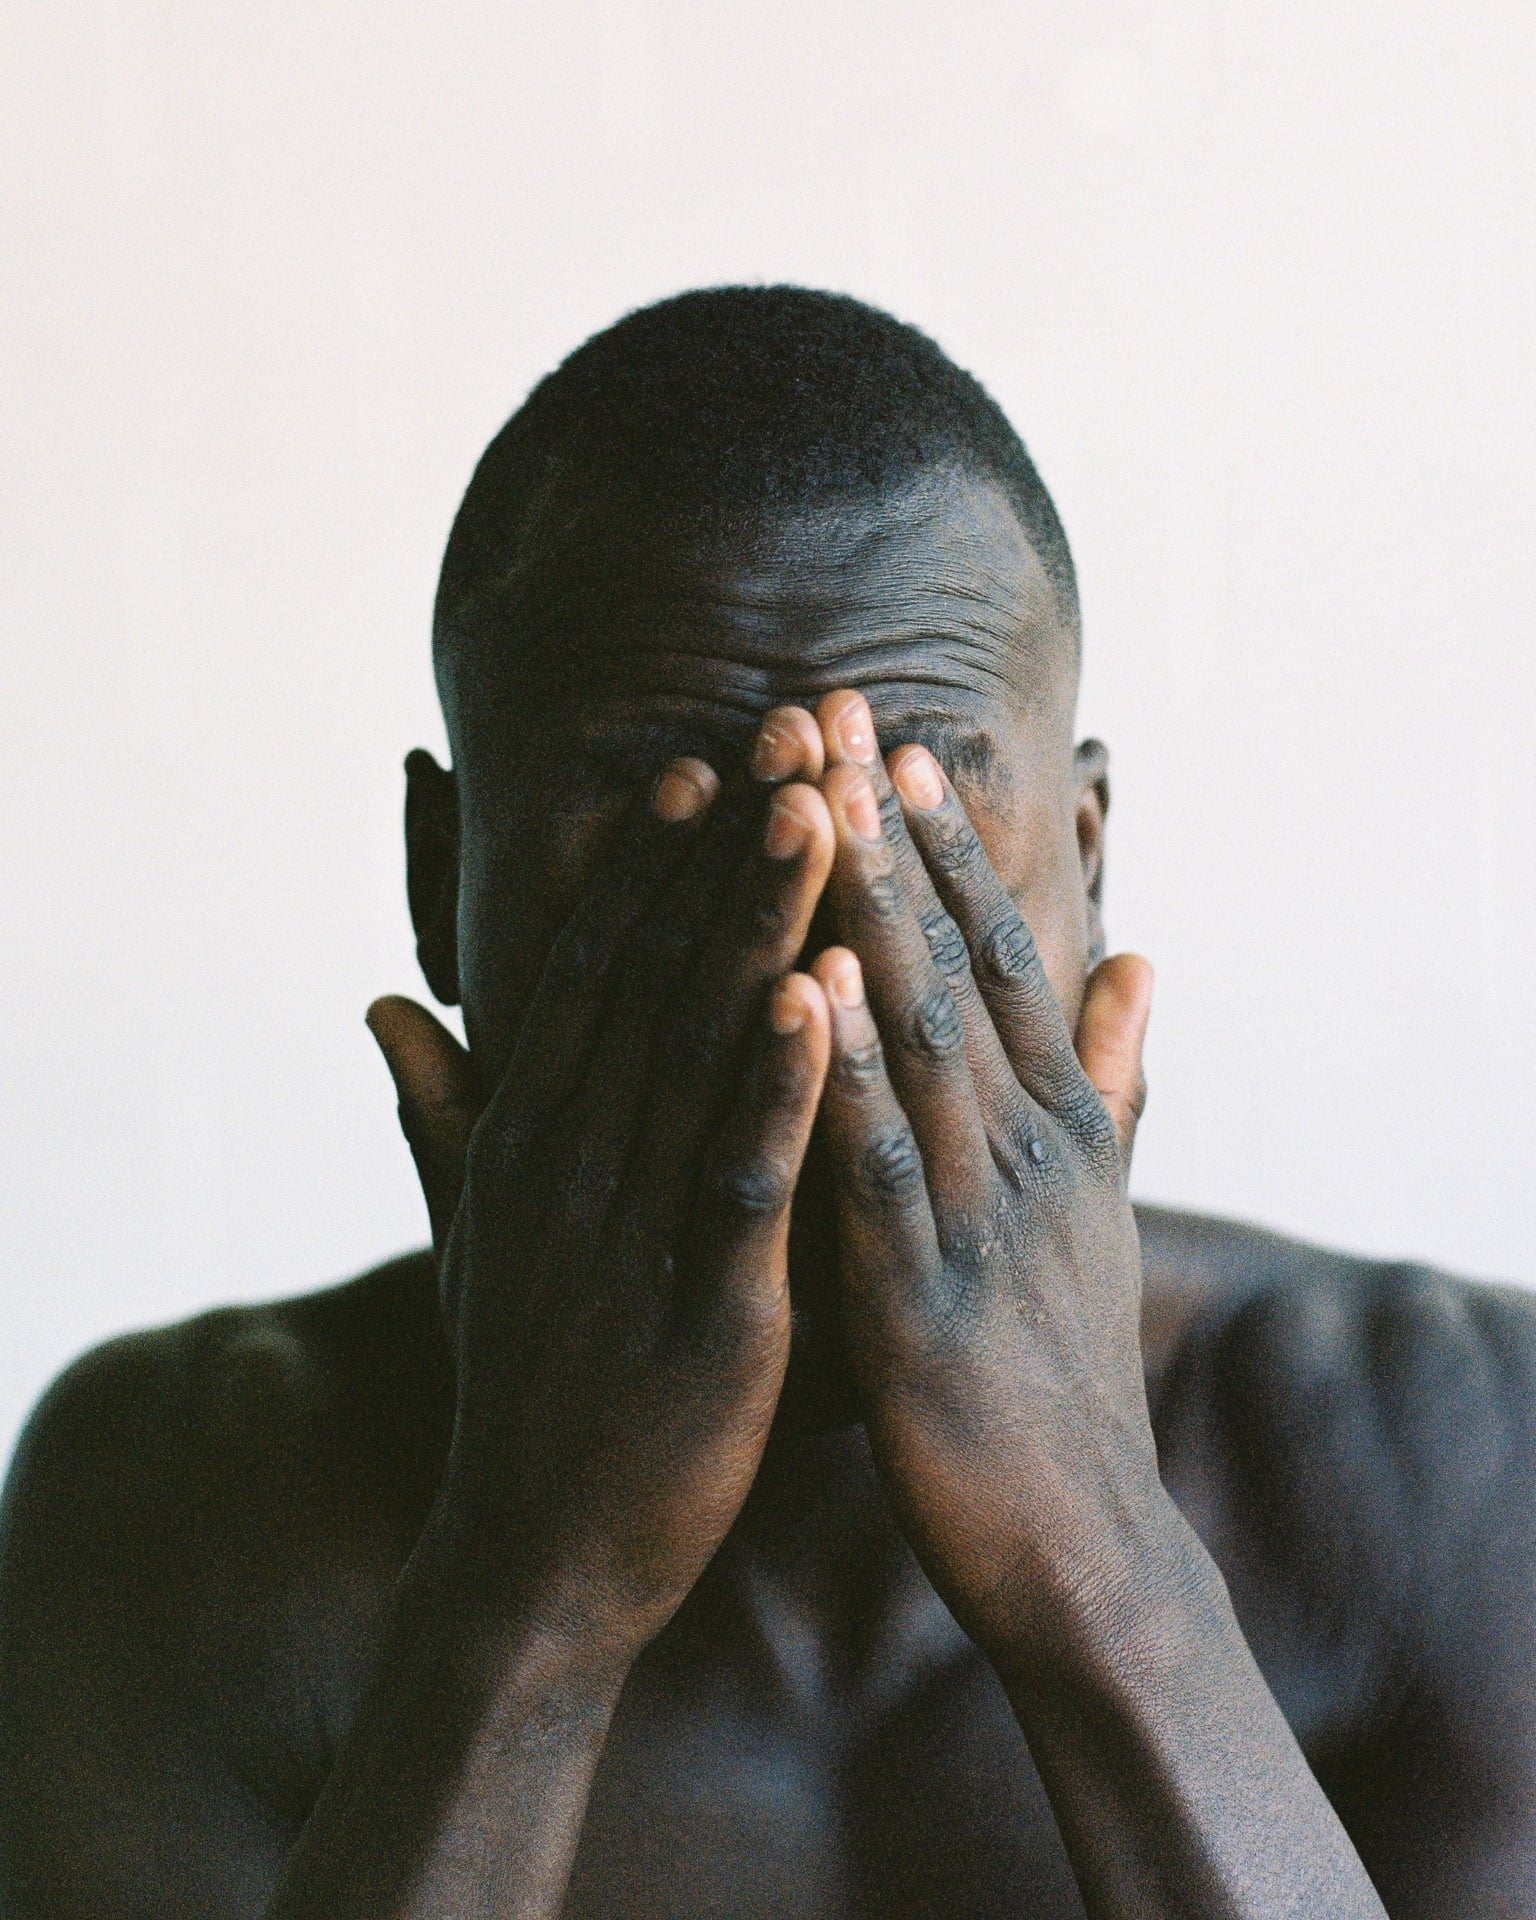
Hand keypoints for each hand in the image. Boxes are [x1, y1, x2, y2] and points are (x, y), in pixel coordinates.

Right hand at [366, 719, 834, 1666]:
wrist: (540, 1555)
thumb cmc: (530, 1381)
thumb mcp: (476, 1232)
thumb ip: (441, 1109)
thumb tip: (385, 1002)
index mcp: (533, 1134)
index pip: (594, 968)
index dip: (651, 864)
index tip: (707, 762)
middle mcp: (571, 1157)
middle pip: (654, 973)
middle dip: (727, 848)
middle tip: (794, 729)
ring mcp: (628, 1224)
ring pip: (698, 1046)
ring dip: (758, 923)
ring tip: (815, 809)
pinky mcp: (701, 1303)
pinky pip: (742, 1171)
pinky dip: (780, 1077)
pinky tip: (826, 990)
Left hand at [808, 691, 1158, 1662]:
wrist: (1081, 1543)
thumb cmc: (1063, 1369)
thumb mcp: (1098, 1208)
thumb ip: (1107, 1079)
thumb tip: (1142, 956)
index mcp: (1054, 1126)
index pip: (997, 956)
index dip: (944, 848)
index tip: (889, 742)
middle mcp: (1027, 1148)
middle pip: (954, 963)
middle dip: (889, 834)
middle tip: (836, 709)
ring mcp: (980, 1218)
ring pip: (920, 1036)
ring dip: (868, 909)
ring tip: (817, 794)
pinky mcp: (925, 1301)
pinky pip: (878, 1164)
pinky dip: (846, 1066)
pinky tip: (807, 978)